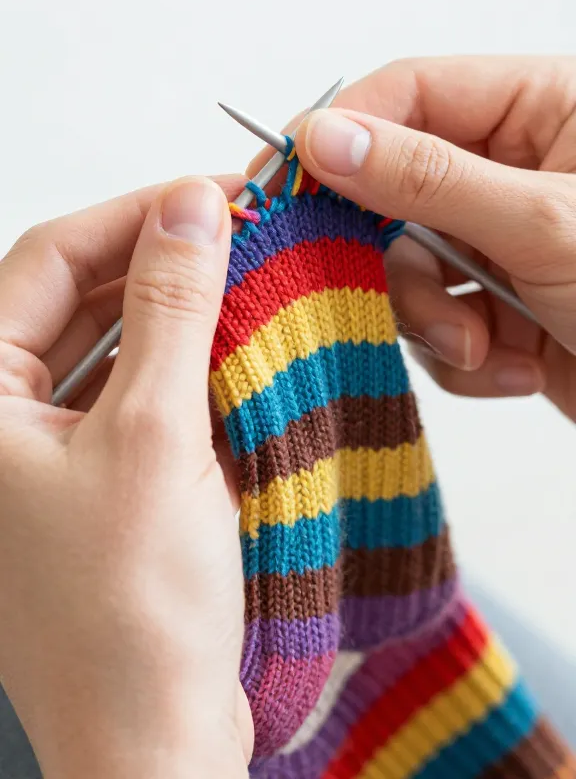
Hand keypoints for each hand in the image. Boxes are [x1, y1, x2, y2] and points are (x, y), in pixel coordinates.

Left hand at [0, 177, 251, 777]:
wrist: (155, 745)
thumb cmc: (132, 619)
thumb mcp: (154, 436)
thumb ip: (169, 307)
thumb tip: (191, 208)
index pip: (42, 260)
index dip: (129, 215)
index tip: (205, 195)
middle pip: (72, 296)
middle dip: (157, 258)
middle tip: (237, 229)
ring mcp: (43, 453)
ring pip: (107, 342)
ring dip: (176, 308)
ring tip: (245, 278)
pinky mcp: (93, 480)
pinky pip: (133, 392)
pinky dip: (184, 364)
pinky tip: (234, 348)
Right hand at [251, 56, 575, 420]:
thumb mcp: (548, 224)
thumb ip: (430, 178)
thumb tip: (325, 136)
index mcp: (541, 107)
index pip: (408, 93)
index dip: (341, 134)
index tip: (288, 183)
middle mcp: (517, 167)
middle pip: (394, 190)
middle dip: (395, 257)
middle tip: (388, 294)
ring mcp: (506, 239)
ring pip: (409, 266)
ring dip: (433, 318)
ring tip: (486, 347)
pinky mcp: (504, 304)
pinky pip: (440, 320)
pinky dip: (466, 355)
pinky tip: (519, 369)